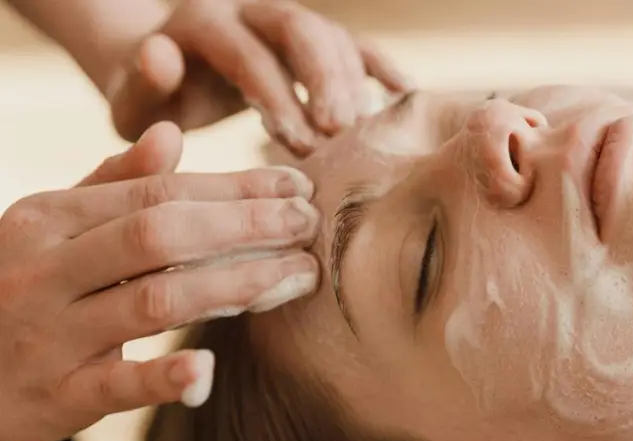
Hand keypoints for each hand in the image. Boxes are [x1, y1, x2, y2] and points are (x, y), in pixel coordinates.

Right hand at [0, 122, 320, 440]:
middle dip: (245, 225)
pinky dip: (163, 377)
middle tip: (309, 225)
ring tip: (298, 276)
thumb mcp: (50, 226)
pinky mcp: (56, 397)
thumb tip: (170, 134)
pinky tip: (209, 369)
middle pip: (162, 236)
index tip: (295, 187)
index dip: (234, 188)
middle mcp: (47, 269)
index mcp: (50, 218)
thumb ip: (110, 183)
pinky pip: (116, 386)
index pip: (158, 192)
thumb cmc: (21, 286)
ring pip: (154, 301)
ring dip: (235, 285)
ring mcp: (49, 334)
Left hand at [107, 0, 410, 156]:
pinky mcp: (314, 41)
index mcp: (203, 22)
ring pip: (331, 35)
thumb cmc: (152, 99)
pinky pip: (355, 45)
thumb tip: (162, 54)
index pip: (246, 51)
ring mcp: (287, 22)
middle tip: (342, 129)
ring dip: (352, 82)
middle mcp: (250, 9)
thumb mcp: (133, 99)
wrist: (168, 70)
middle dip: (324, 78)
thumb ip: (141, 83)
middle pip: (298, 27)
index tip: (298, 142)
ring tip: (364, 131)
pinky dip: (382, 67)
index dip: (275, 93)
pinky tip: (406, 95)